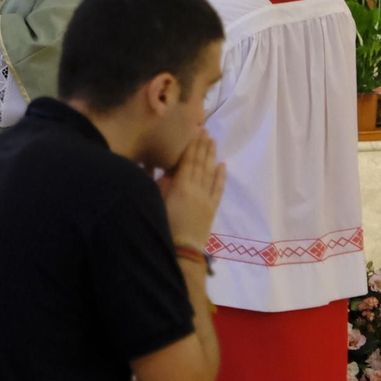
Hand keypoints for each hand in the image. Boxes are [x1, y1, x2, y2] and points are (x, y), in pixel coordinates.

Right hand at [159, 132, 225, 250]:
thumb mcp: (157, 201)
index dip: (191, 145)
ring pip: (210, 172)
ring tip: (213, 141)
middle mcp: (196, 188)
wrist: (182, 250)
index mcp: (181, 185)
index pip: (188, 160)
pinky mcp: (212, 208)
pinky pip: (218, 189)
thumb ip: (161, 183)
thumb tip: (163, 167)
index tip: (194, 131)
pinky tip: (223, 165)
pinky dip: (221, 176)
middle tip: (205, 130)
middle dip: (202, 146)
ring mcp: (206, 198)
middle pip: (200, 163)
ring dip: (211, 156)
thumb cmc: (164, 225)